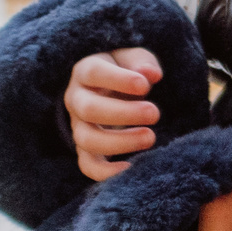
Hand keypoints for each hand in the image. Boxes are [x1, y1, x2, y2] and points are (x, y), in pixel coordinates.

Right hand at [65, 48, 163, 180]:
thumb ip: (141, 62)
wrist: (108, 88)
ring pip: (87, 139)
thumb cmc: (124, 70)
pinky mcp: (86, 148)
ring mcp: (78, 126)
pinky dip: (105, 172)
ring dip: (120, 142)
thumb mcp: (132, 58)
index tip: (145, 85)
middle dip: (124, 114)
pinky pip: (87, 165)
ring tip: (150, 138)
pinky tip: (131, 168)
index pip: (93, 72)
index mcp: (85, 72)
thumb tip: (151, 73)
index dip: (118, 80)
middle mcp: (76, 99)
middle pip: (89, 109)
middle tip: (155, 113)